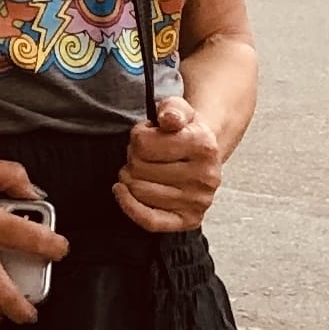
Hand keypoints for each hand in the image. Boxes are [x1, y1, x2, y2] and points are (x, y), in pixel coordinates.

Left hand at [113, 96, 227, 233]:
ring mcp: (199, 201)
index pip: (144, 143)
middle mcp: (206, 176)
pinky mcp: (189, 220)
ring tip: (145, 169)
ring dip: (132, 178)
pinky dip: (129, 206)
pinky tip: (122, 191)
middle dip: (134, 158)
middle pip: (139, 169)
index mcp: (204, 145)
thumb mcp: (179, 109)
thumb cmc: (185, 132)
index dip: (137, 136)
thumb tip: (168, 119)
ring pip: (139, 191)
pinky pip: (150, 220)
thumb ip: (171, 108)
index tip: (146, 135)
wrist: (204, 156)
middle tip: (145, 155)